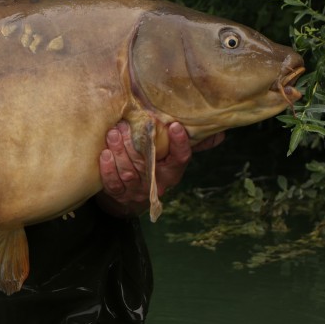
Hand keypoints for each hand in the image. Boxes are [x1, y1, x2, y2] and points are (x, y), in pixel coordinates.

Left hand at [96, 122, 224, 216]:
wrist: (133, 198)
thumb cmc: (155, 168)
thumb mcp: (172, 158)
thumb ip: (192, 144)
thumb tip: (220, 133)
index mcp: (172, 172)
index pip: (180, 158)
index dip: (179, 143)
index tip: (174, 125)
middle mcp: (156, 183)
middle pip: (148, 164)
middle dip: (136, 144)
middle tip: (126, 124)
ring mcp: (137, 191)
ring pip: (128, 173)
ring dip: (119, 152)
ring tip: (113, 133)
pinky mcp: (119, 195)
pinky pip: (113, 184)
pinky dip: (108, 169)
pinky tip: (104, 154)